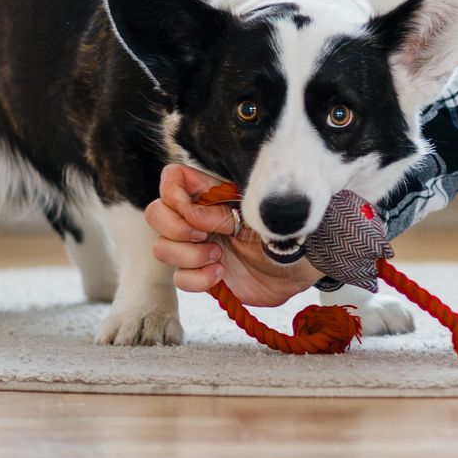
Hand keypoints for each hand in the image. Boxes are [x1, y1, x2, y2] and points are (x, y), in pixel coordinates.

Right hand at [145, 163, 319, 307]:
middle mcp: (200, 219)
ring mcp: (199, 247)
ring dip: (188, 254)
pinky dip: (197, 278)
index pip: (173, 179)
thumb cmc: (286, 231)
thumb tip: (192, 216)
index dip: (173, 192)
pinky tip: (220, 275)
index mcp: (212, 195)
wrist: (301, 267)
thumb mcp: (258, 214)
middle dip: (175, 226)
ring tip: (217, 257)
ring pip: (163, 247)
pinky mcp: (203, 275)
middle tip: (203, 235)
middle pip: (156, 212)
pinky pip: (179, 278)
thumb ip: (224, 210)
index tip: (193, 208)